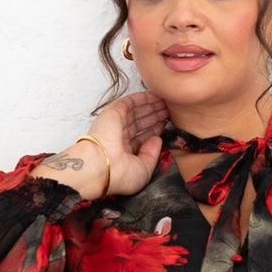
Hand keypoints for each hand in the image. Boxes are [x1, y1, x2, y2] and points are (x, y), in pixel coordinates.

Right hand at [40, 91, 169, 199]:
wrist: (102, 166)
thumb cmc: (120, 175)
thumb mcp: (144, 171)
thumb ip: (152, 155)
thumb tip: (158, 139)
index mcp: (124, 153)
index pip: (142, 138)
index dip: (155, 131)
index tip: (167, 125)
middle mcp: (119, 138)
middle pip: (140, 123)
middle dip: (155, 116)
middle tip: (169, 110)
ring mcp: (116, 124)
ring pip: (137, 112)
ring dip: (152, 106)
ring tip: (166, 102)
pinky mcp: (114, 112)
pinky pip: (130, 102)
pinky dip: (143, 98)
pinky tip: (156, 96)